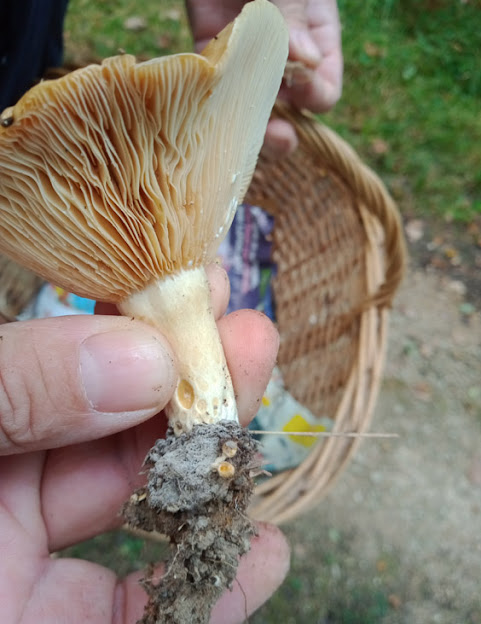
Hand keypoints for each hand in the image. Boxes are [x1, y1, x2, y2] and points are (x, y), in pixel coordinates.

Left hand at [0, 264, 288, 622]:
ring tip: (256, 438)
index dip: (129, 310)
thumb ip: (13, 391)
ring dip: (209, 478)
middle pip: (116, 421)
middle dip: (190, 381)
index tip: (192, 279)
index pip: (58, 351)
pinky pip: (145, 611)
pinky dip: (209, 588)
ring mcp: (26, 567)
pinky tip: (262, 555)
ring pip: (139, 507)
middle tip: (251, 338)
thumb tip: (144, 359)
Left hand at [181, 0, 342, 153]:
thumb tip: (304, 61)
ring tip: (241, 137)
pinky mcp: (207, 43)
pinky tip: (207, 111)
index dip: (318, 95)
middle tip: (278, 137)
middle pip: (286, 106)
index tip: (306, 92)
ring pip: (246, 103)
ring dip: (244, 125)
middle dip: (284, 128)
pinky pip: (209, 81)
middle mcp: (280, 50)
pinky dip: (208, 100)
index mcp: (314, 33)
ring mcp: (243, 50)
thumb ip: (295, 11)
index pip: (323, 83)